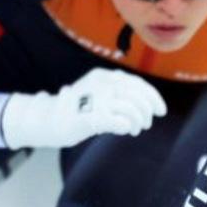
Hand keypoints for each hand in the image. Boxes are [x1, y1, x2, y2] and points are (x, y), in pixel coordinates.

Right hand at [0, 67, 166, 148]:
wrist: (46, 119)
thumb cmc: (75, 109)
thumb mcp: (96, 92)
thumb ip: (117, 93)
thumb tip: (146, 105)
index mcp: (103, 76)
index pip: (136, 83)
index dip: (152, 96)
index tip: (160, 110)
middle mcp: (101, 84)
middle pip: (137, 95)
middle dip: (147, 110)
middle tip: (148, 123)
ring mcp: (95, 99)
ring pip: (131, 108)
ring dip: (138, 121)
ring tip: (135, 129)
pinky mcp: (90, 117)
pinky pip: (119, 121)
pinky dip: (127, 126)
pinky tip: (124, 131)